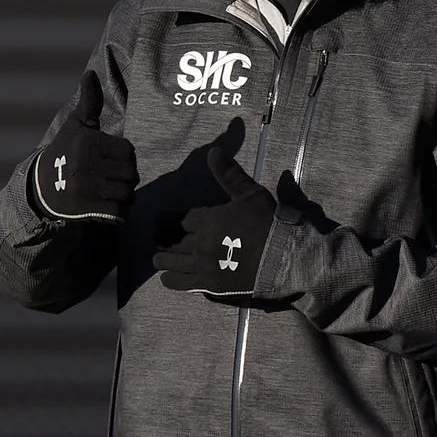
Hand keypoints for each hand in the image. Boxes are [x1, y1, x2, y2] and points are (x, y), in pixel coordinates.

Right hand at [31, 71, 137, 222]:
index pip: (129, 151)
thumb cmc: (66, 151)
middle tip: (113, 179)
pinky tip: (107, 208)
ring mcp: (85, 187)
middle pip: (131, 174)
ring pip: (127, 194)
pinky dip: (117, 215)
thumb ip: (89, 101)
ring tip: (112, 193)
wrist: (40, 187)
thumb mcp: (76, 125)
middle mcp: (86, 163)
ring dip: (124, 197)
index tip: (111, 160)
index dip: (125, 158)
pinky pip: (117, 214)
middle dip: (126, 178)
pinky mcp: (84, 209)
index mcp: (88, 141)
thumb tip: (90, 73)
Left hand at [154, 146, 276, 293]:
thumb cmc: (267, 222)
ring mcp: (203, 265)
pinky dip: (171, 281)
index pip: (183, 220)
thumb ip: (229, 174)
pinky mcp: (210, 284)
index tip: (163, 222)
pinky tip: (165, 279)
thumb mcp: (249, 193)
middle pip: (174, 241)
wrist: (281, 256)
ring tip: (157, 259)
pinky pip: (183, 284)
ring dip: (163, 260)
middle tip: (155, 240)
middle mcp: (199, 243)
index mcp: (207, 220)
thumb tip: (213, 152)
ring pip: (174, 262)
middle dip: (164, 240)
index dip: (173, 221)